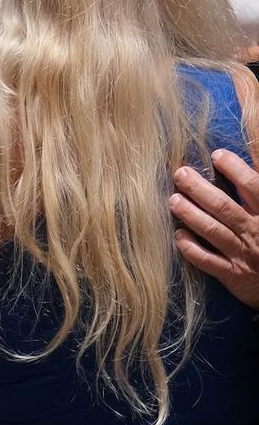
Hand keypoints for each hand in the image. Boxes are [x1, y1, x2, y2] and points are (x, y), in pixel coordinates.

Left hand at [172, 157, 258, 308]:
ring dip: (190, 214)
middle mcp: (256, 232)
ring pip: (213, 231)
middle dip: (200, 189)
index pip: (254, 187)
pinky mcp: (233, 275)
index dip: (236, 170)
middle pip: (225, 207)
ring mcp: (243, 255)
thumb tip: (257, 149)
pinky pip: (208, 261)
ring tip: (173, 200)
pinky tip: (177, 235)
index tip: (217, 155)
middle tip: (180, 173)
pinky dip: (191, 248)